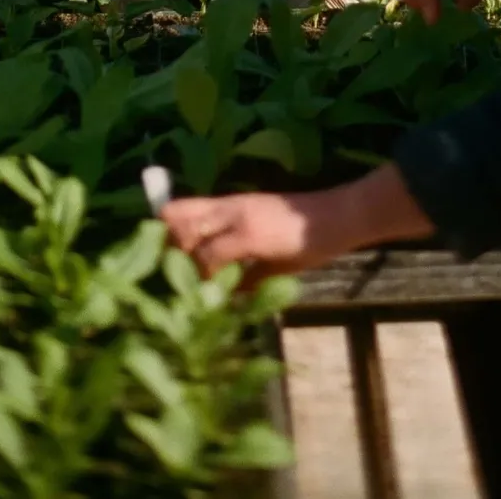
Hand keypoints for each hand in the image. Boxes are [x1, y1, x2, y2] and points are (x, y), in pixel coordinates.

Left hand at [163, 163, 432, 277]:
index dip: (165, 237)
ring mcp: (236, 219)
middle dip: (170, 254)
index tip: (165, 263)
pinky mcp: (249, 235)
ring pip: (190, 241)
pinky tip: (218, 294)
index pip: (177, 211)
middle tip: (179, 282)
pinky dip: (210, 278)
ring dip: (188, 267)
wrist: (336, 218)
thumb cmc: (304, 234)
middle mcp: (227, 207)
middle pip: (175, 223)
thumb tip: (213, 294)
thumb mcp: (264, 244)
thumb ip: (238, 264)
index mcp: (228, 207)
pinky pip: (214, 258)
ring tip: (196, 291)